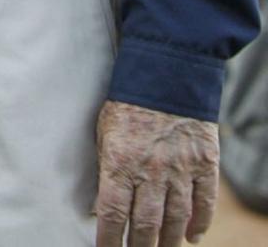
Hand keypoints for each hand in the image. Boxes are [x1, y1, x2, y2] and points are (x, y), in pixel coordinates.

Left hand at [94, 100, 218, 245]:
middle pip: (144, 225)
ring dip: (168, 241)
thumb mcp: (104, 131)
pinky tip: (193, 237)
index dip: (108, 240)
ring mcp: (180, 169)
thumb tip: (98, 205)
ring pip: (175, 220)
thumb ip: (104, 167)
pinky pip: (204, 204)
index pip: (112, 214)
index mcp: (119, 161)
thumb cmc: (127, 103)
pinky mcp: (204, 164)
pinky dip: (200, 224)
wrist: (165, 73)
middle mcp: (150, 171)